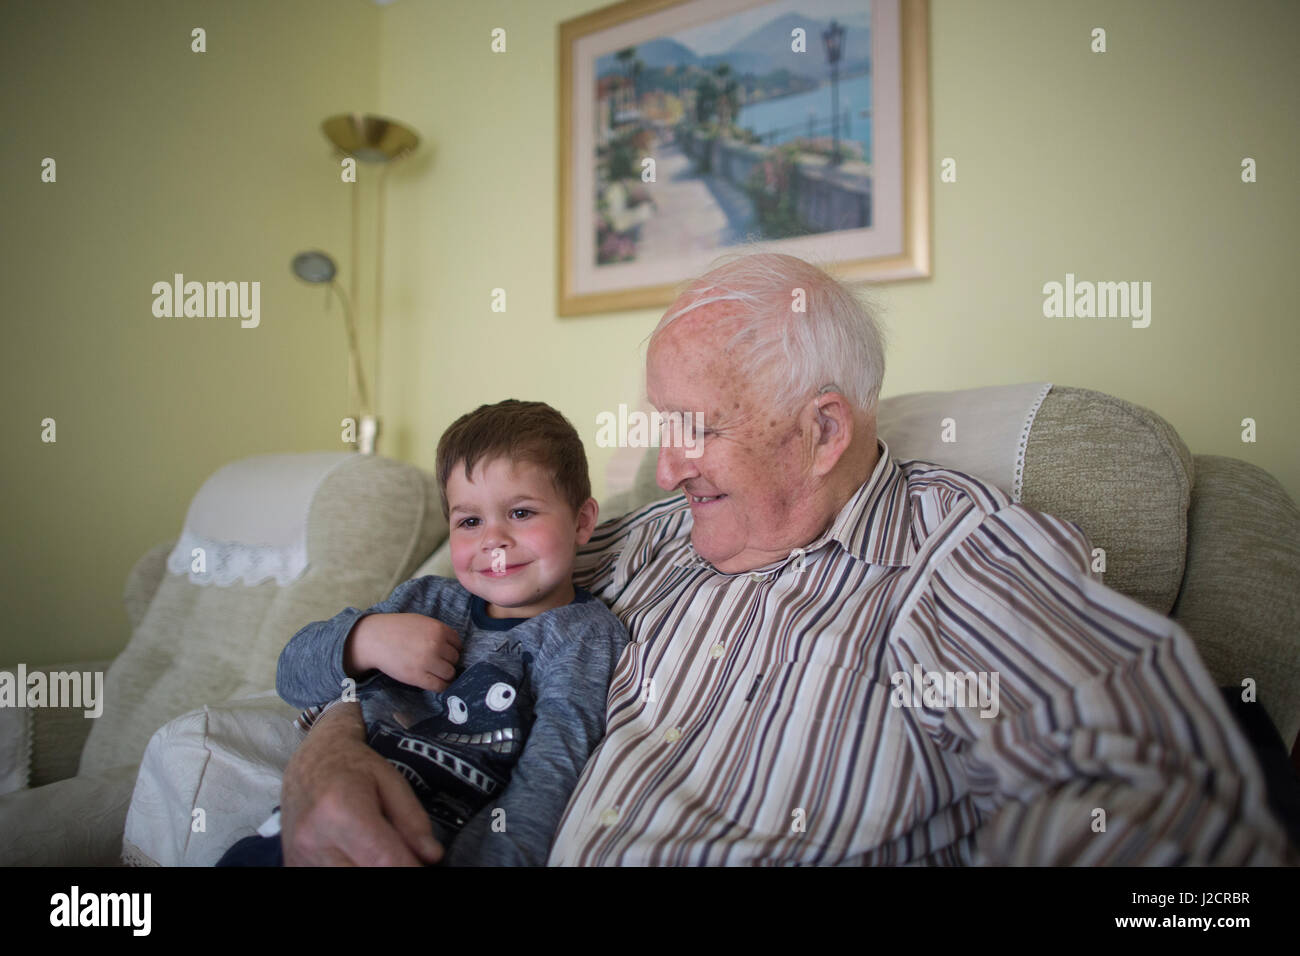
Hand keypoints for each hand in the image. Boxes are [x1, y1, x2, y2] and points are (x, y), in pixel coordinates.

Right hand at [280, 703, 444, 865]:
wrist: (309, 760)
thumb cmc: (353, 766)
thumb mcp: (391, 780)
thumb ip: (412, 819)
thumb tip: (431, 856)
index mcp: (341, 811)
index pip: (385, 860)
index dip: (412, 867)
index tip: (425, 865)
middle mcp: (314, 839)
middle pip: (366, 875)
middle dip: (392, 869)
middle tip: (407, 858)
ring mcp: (301, 857)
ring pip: (350, 879)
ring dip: (373, 870)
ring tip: (384, 854)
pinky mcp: (295, 866)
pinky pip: (332, 877)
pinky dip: (353, 869)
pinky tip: (362, 856)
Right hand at [346, 613, 462, 691]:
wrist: (374, 639)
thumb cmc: (397, 629)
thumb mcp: (422, 622)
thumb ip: (438, 632)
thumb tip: (453, 646)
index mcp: (438, 629)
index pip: (458, 643)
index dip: (452, 649)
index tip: (444, 653)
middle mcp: (436, 645)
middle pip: (455, 659)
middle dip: (447, 661)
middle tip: (437, 662)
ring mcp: (428, 661)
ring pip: (450, 673)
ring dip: (444, 674)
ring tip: (434, 672)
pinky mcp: (418, 677)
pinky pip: (439, 686)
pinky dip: (440, 686)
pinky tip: (434, 682)